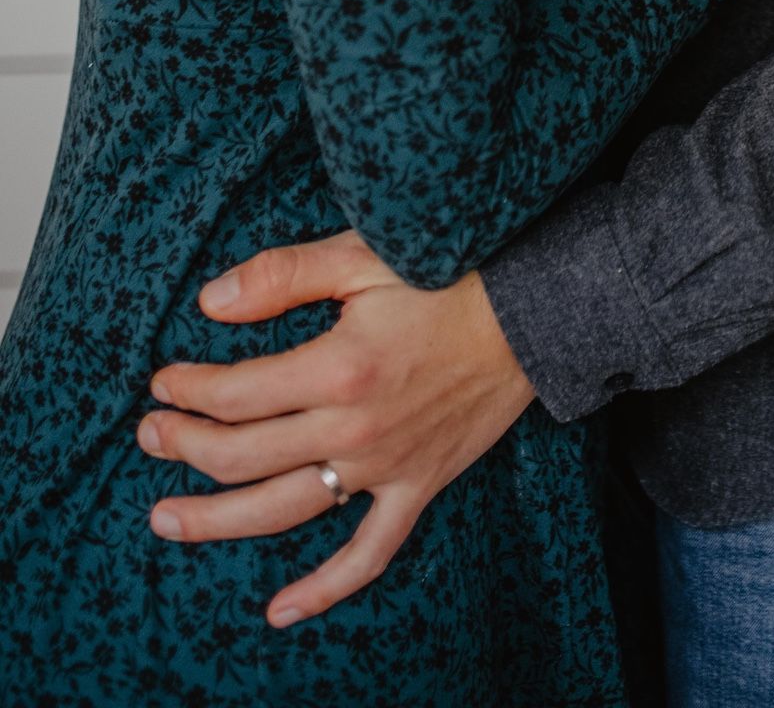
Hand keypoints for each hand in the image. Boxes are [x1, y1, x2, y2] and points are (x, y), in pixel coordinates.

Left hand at [137, 231, 531, 627]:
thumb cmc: (449, 273)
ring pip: (283, 512)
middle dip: (183, 447)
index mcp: (338, 367)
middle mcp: (354, 429)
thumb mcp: (364, 256)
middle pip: (243, 457)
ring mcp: (385, 467)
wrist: (531, 313)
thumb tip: (209, 302)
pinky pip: (367, 554)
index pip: (235, 395)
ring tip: (166, 518)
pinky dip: (323, 589)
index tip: (164, 380)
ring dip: (216, 521)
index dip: (188, 390)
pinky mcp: (417, 487)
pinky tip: (279, 611)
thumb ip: (284, 275)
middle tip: (150, 434)